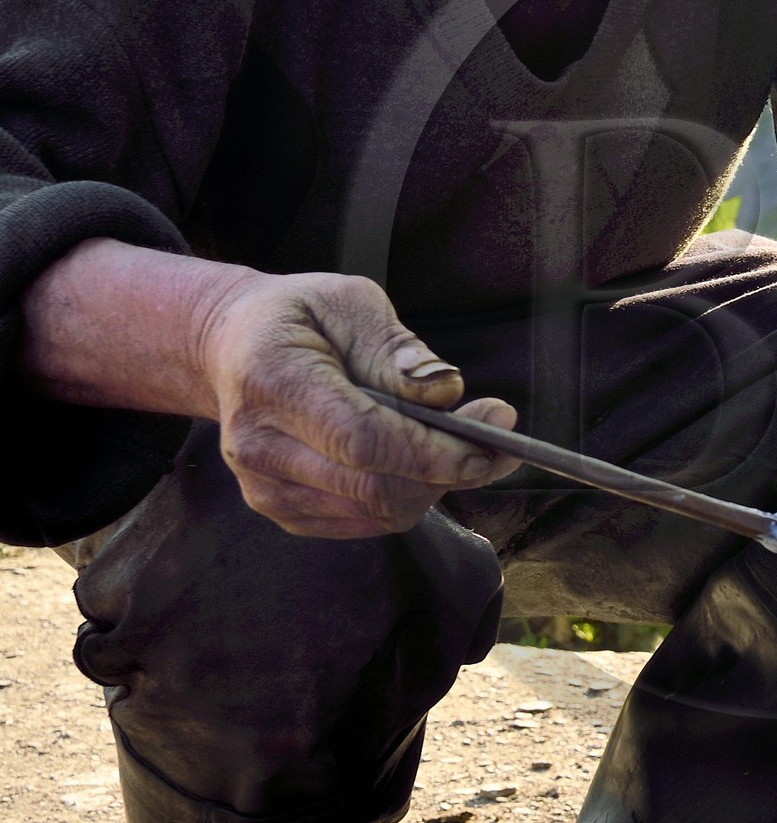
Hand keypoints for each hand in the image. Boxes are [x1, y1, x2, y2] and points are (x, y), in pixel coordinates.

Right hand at [195, 270, 521, 537]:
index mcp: (272, 381)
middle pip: (374, 486)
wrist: (234, 346)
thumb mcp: (351, 301)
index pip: (362, 440)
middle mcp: (259, 444)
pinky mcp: (280, 510)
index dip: (432, 452)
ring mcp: (264, 486)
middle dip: (448, 469)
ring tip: (461, 444)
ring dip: (432, 484)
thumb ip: (397, 350)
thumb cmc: (300, 317)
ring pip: (376, 512)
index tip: (490, 442)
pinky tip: (418, 459)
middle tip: (496, 436)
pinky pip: (364, 521)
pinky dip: (406, 496)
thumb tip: (445, 394)